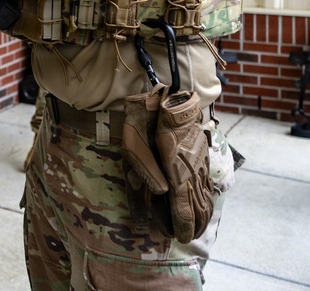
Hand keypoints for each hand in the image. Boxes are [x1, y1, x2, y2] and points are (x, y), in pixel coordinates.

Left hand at [155, 90, 214, 242]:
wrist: (172, 106)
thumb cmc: (147, 126)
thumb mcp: (136, 149)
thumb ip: (146, 172)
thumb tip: (158, 194)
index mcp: (175, 173)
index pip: (183, 209)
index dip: (182, 226)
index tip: (179, 237)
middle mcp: (192, 174)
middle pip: (198, 208)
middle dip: (194, 226)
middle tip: (188, 238)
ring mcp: (200, 167)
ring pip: (205, 197)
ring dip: (203, 216)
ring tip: (198, 228)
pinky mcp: (202, 160)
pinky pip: (207, 185)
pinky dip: (208, 200)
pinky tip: (206, 205)